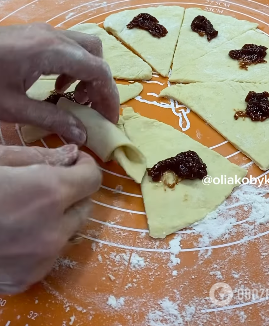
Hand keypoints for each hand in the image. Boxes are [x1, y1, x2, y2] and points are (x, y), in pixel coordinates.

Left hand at [0, 23, 119, 142]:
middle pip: (96, 53)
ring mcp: (44, 31)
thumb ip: (51, 120)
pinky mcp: (35, 33)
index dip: (108, 96)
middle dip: (100, 82)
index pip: (98, 71)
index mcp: (52, 51)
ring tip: (73, 97)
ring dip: (87, 71)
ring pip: (83, 46)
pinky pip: (67, 45)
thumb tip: (82, 134)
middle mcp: (54, 35)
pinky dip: (72, 64)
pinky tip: (55, 84)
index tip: (108, 120)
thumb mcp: (14, 107)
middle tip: (92, 109)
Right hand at [0, 146, 101, 293]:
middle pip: (85, 206)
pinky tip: (14, 232)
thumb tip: (72, 155)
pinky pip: (48, 256)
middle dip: (72, 192)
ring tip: (26, 209)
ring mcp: (40, 261)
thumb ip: (42, 157)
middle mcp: (52, 231)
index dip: (83, 166)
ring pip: (68, 233)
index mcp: (49, 194)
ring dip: (58, 218)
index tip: (71, 162)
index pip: (92, 178)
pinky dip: (40, 243)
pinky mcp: (24, 279)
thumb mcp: (0, 160)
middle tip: (46, 183)